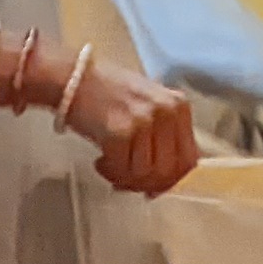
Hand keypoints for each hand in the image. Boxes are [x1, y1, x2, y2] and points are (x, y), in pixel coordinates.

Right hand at [58, 52, 199, 193]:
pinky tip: (101, 160)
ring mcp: (143, 121)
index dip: (171, 180)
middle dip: (146, 184)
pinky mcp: (119, 132)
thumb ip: (165, 135)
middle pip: (167, 171)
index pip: (189, 160)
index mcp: (179, 106)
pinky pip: (121, 170)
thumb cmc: (109, 91)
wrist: (73, 77)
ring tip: (110, 166)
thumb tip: (168, 177)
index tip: (154, 186)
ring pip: (144, 174)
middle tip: (127, 181)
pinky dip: (110, 172)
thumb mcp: (149, 104)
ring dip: (125, 179)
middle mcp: (166, 112)